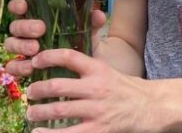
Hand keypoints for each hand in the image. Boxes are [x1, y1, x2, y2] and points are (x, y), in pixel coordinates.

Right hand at [4, 0, 107, 77]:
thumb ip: (92, 25)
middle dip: (25, 27)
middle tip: (40, 30)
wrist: (83, 76)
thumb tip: (98, 14)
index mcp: (38, 19)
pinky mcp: (22, 68)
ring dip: (21, 46)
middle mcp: (27, 33)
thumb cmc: (80, 49)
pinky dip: (18, 67)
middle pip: (15, 26)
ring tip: (35, 49)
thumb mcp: (88, 36)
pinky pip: (11, 67)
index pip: (20, 7)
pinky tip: (30, 69)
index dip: (18, 5)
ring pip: (10, 44)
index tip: (24, 6)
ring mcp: (22, 51)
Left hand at [25, 49, 159, 132]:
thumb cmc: (126, 88)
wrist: (150, 107)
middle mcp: (96, 88)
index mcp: (98, 69)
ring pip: (59, 111)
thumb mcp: (108, 69)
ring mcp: (97, 111)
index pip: (68, 56)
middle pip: (57, 86)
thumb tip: (61, 59)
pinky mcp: (98, 130)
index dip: (48, 57)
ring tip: (31, 112)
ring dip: (39, 112)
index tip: (35, 61)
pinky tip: (37, 132)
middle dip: (37, 90)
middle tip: (30, 93)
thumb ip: (87, 65)